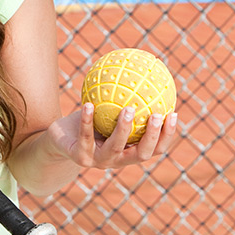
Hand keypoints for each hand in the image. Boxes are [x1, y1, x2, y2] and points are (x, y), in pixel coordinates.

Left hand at [46, 103, 177, 168]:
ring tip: (129, 109)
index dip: (167, 135)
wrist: (60, 139)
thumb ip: (125, 98)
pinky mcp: (79, 157)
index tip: (174, 113)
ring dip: (123, 129)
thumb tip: (143, 72)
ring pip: (114, 147)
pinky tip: (89, 105)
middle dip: (152, 136)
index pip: (155, 148)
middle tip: (157, 115)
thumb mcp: (107, 109)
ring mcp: (98, 161)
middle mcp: (117, 160)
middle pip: (141, 154)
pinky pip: (85, 136)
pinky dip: (87, 120)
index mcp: (129, 152)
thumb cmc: (90, 121)